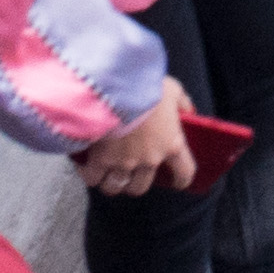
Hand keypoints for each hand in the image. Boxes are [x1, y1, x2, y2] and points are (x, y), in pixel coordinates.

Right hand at [75, 81, 194, 195]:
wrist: (118, 85)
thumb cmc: (146, 85)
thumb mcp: (172, 88)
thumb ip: (182, 102)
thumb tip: (188, 111)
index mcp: (172, 143)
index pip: (184, 172)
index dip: (181, 179)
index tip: (176, 181)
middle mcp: (150, 159)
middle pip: (141, 186)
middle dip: (134, 182)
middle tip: (129, 173)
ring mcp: (124, 162)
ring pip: (116, 186)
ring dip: (112, 182)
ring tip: (106, 174)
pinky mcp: (101, 160)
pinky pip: (92, 178)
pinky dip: (88, 174)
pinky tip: (86, 167)